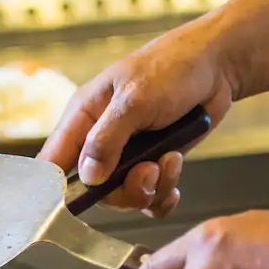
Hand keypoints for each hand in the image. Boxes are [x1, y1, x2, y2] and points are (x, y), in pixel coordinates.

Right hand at [38, 18, 235, 217]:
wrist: (215, 66)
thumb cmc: (169, 68)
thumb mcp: (134, 100)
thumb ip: (107, 139)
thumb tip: (88, 177)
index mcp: (82, 118)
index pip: (53, 162)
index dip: (55, 188)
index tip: (75, 203)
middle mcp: (100, 140)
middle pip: (94, 190)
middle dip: (124, 190)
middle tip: (148, 171)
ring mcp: (128, 154)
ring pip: (125, 196)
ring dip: (150, 189)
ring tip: (169, 161)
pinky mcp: (153, 163)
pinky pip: (150, 197)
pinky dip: (163, 195)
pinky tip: (174, 174)